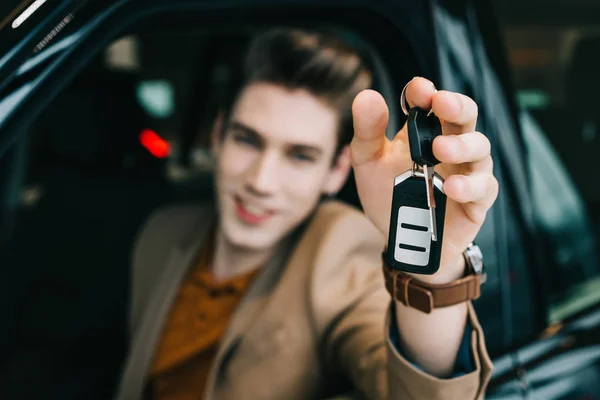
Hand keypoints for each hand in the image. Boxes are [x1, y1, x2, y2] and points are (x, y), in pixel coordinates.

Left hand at [350, 77, 497, 282]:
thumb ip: (367, 131)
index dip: (425, 93)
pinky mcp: (478, 200)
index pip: (431, 102)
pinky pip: (484, 188)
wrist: (399, 239)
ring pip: (479, 148)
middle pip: (465, 116)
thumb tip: (367, 96)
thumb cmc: (387, 194)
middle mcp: (451, 144)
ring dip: (461, 146)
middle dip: (456, 106)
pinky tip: (451, 187)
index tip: (417, 90)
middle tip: (441, 103)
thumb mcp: (368, 162)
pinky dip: (469, 186)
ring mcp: (467, 171)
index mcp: (423, 131)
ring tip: (440, 150)